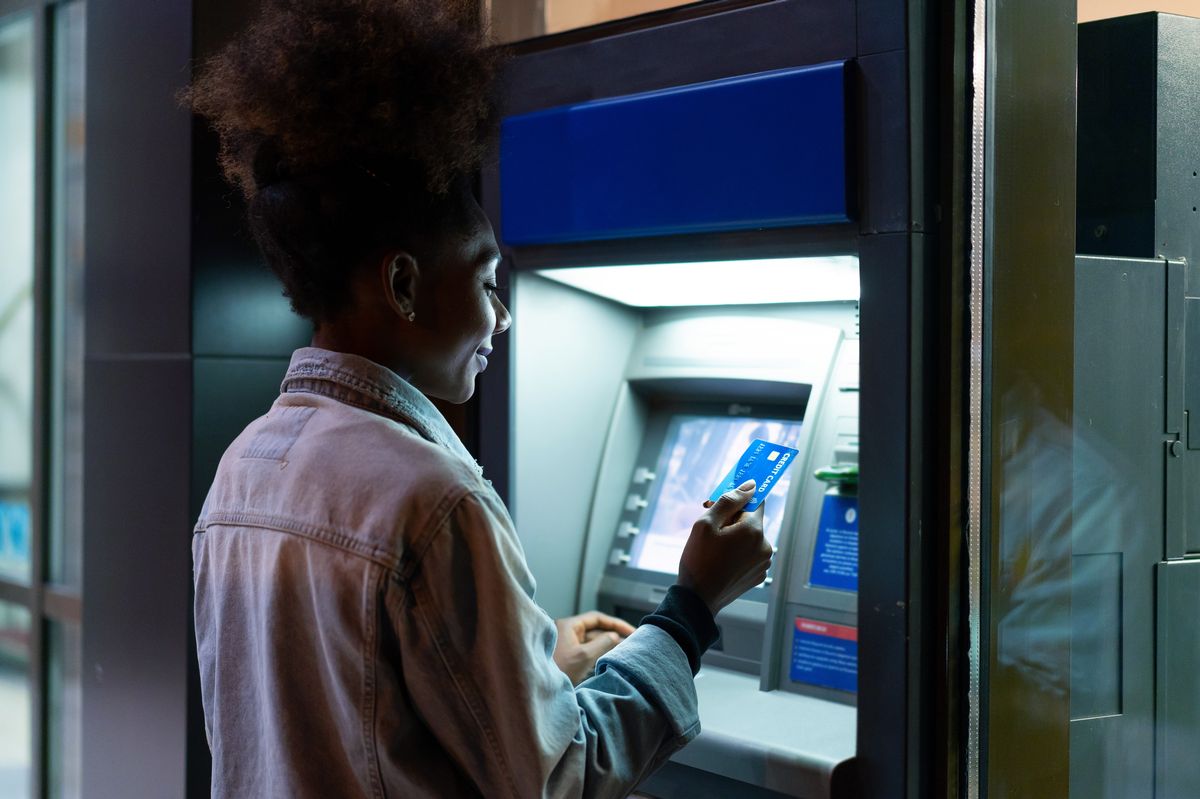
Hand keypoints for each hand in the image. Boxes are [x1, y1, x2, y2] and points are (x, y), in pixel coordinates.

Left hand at [552, 611, 635, 685]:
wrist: (540, 689)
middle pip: (595, 630)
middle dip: (612, 635)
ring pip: (591, 642)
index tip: (631, 631)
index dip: (615, 623)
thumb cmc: (559, 670)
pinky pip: (586, 652)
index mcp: (568, 626)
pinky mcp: (567, 658)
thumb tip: (615, 636)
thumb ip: (603, 643)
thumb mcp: (584, 655)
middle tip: (631, 643)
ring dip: (606, 646)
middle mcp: (566, 632)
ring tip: (623, 651)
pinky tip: (609, 660)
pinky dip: (598, 654)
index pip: (596, 618)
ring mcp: (566, 646)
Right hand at [677, 479, 771, 615]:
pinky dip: (739, 553)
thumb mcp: (706, 523)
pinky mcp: (758, 575)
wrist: (698, 599)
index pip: (756, 501)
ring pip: (751, 538)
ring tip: (715, 547)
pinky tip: (722, 560)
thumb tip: (750, 486)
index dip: (740, 498)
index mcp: (754, 530)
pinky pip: (751, 554)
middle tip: (711, 526)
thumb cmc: (698, 560)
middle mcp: (765, 546)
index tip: (727, 501)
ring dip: (736, 537)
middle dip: (733, 519)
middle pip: (752, 520)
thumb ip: (729, 501)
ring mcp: (763, 562)